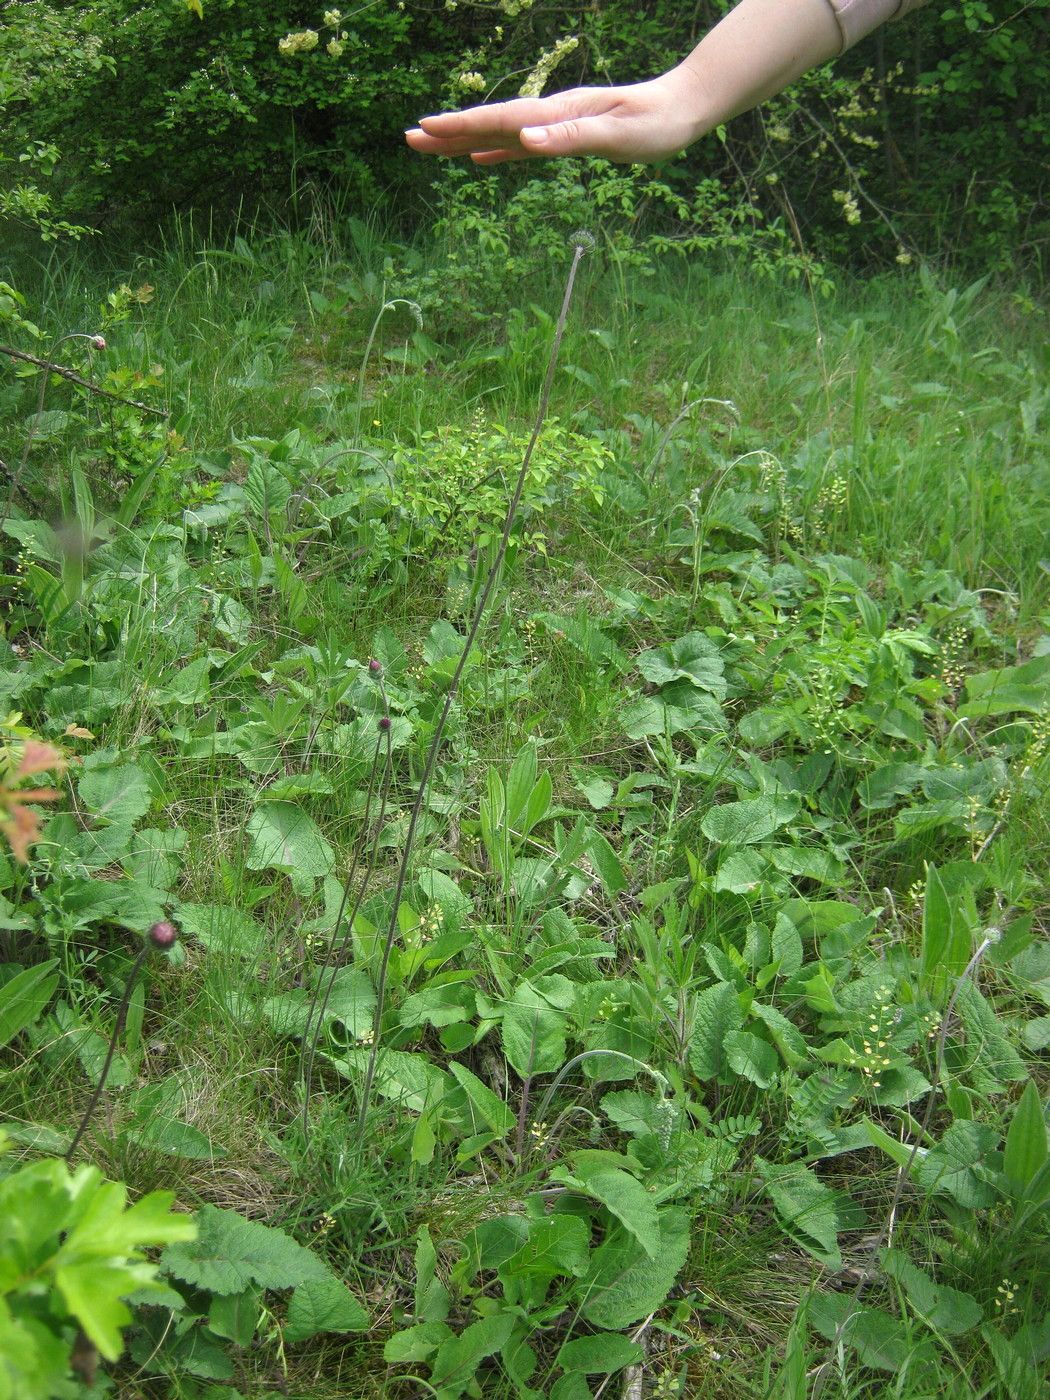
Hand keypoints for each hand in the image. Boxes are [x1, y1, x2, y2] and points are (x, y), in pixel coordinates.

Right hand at [405, 70, 707, 165]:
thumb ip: (571, 138)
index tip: (426, 127)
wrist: (683, 108)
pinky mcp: (567, 136)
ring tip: (431, 144)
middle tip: (409, 137)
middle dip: (450, 132)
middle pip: (491, 125)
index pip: (501, 121)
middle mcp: (552, 117)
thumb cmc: (656, 124)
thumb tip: (525, 140)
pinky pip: (522, 146)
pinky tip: (481, 157)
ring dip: (465, 140)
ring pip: (501, 134)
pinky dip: (497, 150)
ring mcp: (557, 126)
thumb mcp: (617, 137)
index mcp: (558, 116)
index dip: (462, 126)